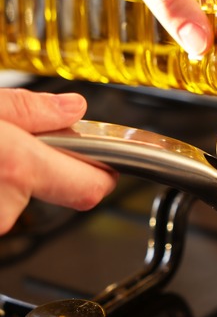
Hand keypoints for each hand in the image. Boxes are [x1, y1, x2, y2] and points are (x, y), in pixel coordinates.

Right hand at [0, 89, 116, 234]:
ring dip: (8, 180)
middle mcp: (3, 208)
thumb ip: (29, 109)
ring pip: (15, 200)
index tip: (106, 163)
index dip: (103, 175)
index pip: (90, 188)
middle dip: (39, 168)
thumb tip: (71, 109)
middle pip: (49, 192)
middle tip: (17, 144)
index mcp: (16, 168)